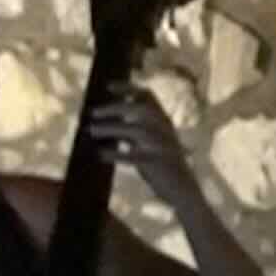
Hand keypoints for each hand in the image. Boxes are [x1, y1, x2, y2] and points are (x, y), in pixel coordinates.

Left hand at [89, 86, 198, 204]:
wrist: (184, 189)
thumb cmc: (161, 163)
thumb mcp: (150, 140)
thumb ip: (133, 127)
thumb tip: (106, 116)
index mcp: (163, 120)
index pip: (148, 96)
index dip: (128, 88)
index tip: (108, 86)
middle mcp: (164, 129)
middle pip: (140, 109)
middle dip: (115, 108)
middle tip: (93, 112)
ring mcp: (161, 146)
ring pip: (136, 130)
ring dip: (111, 129)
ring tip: (91, 130)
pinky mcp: (156, 164)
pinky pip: (134, 156)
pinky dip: (116, 154)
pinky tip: (100, 154)